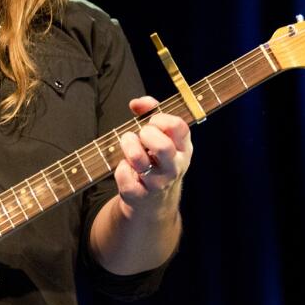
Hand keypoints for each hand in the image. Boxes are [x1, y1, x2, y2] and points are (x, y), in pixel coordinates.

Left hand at [112, 96, 192, 219]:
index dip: (160, 119)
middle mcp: (174, 166)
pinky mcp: (139, 195)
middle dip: (145, 134)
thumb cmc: (155, 159)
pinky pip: (124, 176)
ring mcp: (158, 183)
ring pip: (139, 160)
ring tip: (128, 145)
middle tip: (141, 135)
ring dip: (128, 147)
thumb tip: (137, 103)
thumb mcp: (161, 135)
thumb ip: (150, 112)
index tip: (152, 122)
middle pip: (163, 146)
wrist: (153, 202)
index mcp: (183, 148)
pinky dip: (120, 169)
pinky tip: (126, 168)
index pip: (178, 127)